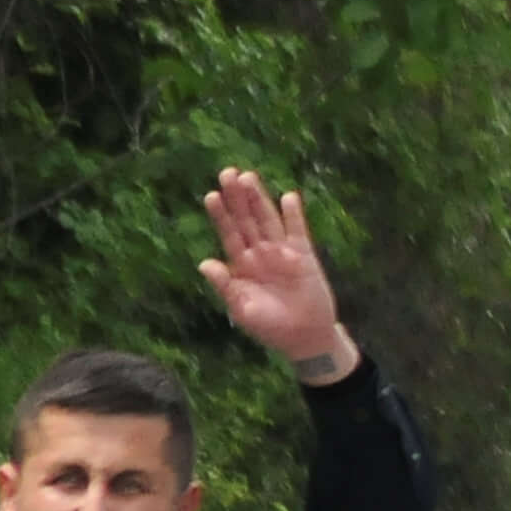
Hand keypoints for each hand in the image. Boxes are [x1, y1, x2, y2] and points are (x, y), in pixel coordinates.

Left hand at [198, 168, 355, 383]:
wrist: (305, 338)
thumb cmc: (270, 327)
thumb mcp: (242, 309)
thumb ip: (225, 285)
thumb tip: (205, 263)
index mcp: (241, 265)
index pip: (228, 233)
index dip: (221, 215)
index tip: (211, 195)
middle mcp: (259, 253)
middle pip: (246, 219)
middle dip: (237, 197)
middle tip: (228, 173)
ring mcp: (282, 251)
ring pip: (268, 219)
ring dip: (259, 198)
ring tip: (249, 177)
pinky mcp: (304, 255)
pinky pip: (297, 231)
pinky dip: (293, 215)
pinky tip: (288, 197)